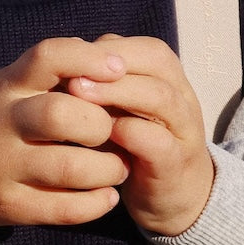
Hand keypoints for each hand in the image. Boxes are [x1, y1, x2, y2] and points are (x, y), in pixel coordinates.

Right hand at [0, 38, 130, 229]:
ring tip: (118, 167)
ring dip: (108, 169)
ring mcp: (4, 167)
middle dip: (100, 124)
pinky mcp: (10, 206)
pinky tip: (106, 196)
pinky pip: (64, 209)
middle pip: (60, 114)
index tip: (119, 68)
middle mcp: (2, 123)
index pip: (47, 57)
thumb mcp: (4, 85)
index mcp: (6, 86)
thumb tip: (105, 56)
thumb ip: (47, 74)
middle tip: (113, 132)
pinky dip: (96, 203)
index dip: (87, 58)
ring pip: (70, 167)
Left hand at [66, 34, 213, 235]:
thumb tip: (60, 58)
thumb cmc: (133, 140)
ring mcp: (183, 131)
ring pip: (161, 97)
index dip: (104, 49)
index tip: (66, 58)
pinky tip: (103, 134)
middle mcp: (181, 96)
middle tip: (69, 74)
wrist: (171, 198)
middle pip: (155, 62)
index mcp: (166, 75)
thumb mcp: (115, 105)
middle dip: (108, 65)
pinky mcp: (177, 167)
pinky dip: (131, 134)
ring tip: (78, 95)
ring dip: (118, 92)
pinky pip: (160, 143)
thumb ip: (97, 80)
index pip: (141, 47)